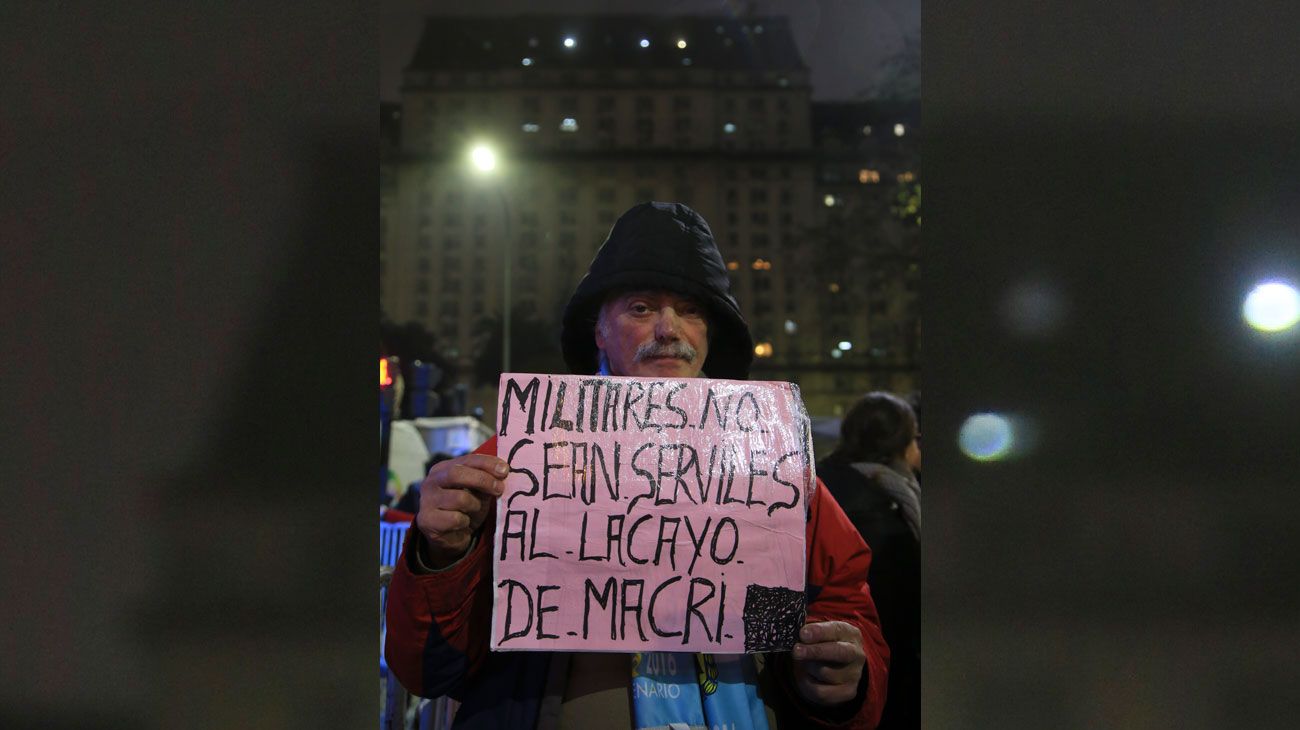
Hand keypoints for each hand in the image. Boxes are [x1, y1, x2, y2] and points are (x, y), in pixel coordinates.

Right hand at [416, 453, 508, 567]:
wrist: (449, 538)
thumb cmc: (465, 509)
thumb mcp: (477, 491)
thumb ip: (486, 479)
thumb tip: (502, 471)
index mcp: (443, 469)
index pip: (466, 460)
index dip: (487, 463)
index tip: (505, 470)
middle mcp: (431, 482)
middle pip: (457, 474)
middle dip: (482, 480)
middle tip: (499, 489)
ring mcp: (426, 501)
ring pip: (459, 498)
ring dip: (474, 506)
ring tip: (474, 511)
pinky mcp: (427, 520)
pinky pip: (456, 519)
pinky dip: (465, 522)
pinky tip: (463, 524)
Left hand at [790, 620, 865, 706]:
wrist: (836, 668)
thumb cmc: (823, 645)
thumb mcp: (819, 634)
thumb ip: (808, 631)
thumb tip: (795, 633)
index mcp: (850, 633)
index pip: (836, 630)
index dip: (819, 632)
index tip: (803, 634)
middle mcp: (856, 654)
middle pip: (838, 652)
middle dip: (815, 651)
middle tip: (796, 651)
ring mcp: (854, 674)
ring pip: (825, 672)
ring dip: (808, 668)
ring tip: (805, 663)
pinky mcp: (848, 692)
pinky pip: (821, 691)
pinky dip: (808, 684)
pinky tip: (808, 677)